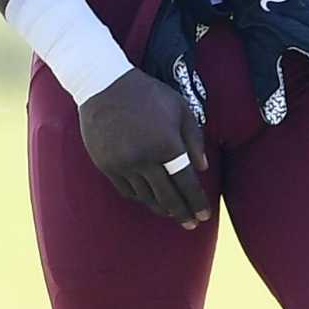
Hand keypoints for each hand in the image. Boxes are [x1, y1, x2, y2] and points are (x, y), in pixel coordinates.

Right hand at [79, 68, 211, 229]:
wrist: (104, 85)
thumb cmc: (148, 94)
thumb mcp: (180, 109)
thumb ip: (194, 139)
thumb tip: (202, 169)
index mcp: (166, 144)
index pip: (185, 182)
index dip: (196, 201)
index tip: (204, 215)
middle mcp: (144, 159)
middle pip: (167, 196)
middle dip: (182, 212)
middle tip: (192, 223)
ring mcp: (123, 164)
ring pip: (146, 197)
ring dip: (161, 208)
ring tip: (172, 214)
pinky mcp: (106, 165)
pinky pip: (127, 191)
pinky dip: (141, 198)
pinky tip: (150, 200)